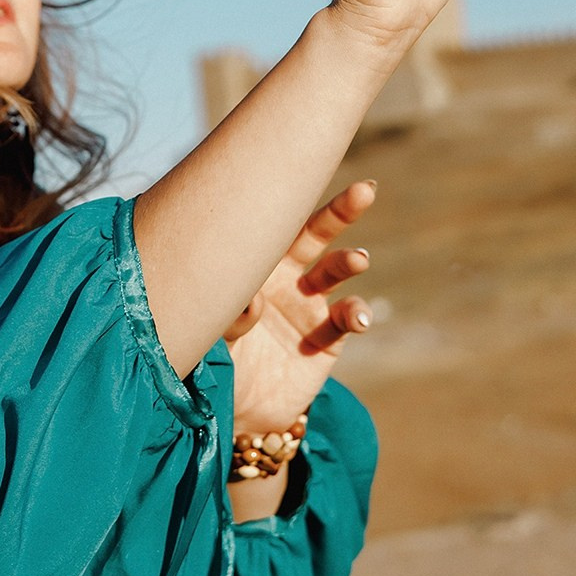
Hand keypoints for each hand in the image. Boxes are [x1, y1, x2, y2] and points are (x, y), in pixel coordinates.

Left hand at [224, 182, 376, 431]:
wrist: (231, 409)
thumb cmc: (211, 359)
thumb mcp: (210, 335)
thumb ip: (229, 316)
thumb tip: (253, 301)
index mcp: (253, 262)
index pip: (273, 222)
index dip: (289, 196)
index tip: (307, 166)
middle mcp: (286, 275)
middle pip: (316, 233)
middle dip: (342, 211)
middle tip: (365, 192)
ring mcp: (309, 305)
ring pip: (336, 271)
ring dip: (349, 261)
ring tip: (357, 260)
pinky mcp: (327, 339)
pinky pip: (345, 320)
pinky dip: (355, 314)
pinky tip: (357, 318)